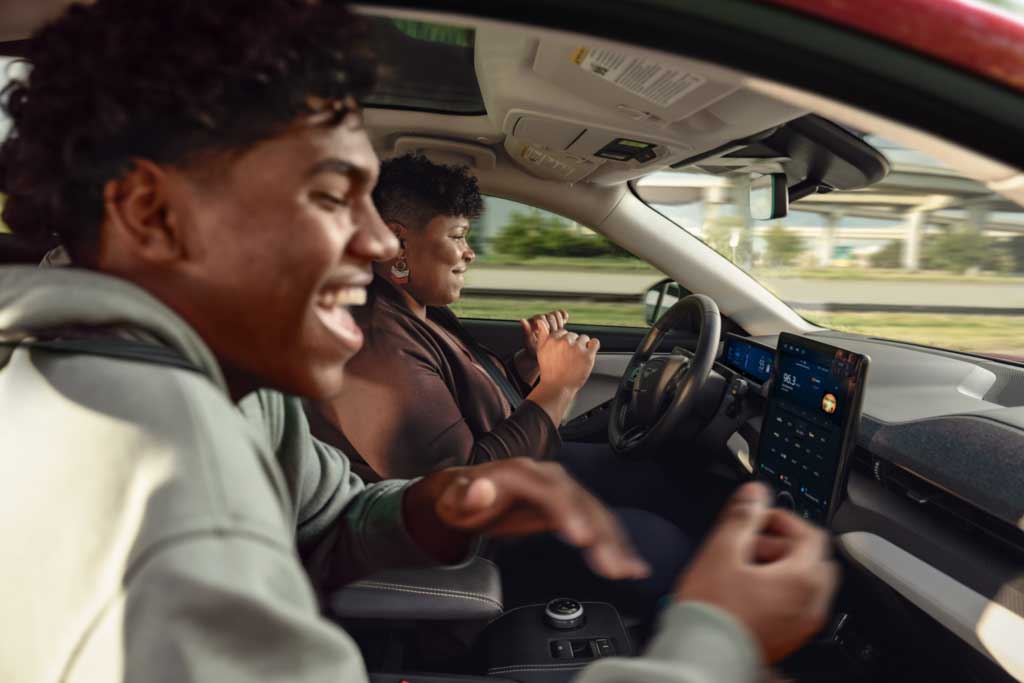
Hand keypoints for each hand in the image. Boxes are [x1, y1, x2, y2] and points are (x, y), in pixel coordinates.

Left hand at [403, 458, 649, 579]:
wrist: (466, 492)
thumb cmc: (459, 498)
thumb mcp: (453, 498)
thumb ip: (465, 495)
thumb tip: (480, 488)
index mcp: (523, 474)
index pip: (552, 491)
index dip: (569, 512)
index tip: (582, 537)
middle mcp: (548, 478)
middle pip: (582, 503)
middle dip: (601, 535)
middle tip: (613, 565)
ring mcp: (562, 491)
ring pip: (595, 513)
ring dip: (614, 542)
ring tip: (628, 569)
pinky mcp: (569, 506)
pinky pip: (597, 522)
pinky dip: (616, 541)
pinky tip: (630, 562)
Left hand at [520, 309, 568, 356]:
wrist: (542, 357)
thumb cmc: (534, 351)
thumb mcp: (529, 343)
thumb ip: (527, 331)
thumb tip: (522, 320)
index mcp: (532, 323)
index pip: (540, 317)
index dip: (545, 325)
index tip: (547, 334)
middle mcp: (540, 320)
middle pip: (550, 315)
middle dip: (554, 325)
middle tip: (554, 335)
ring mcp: (548, 321)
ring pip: (556, 314)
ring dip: (559, 322)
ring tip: (559, 331)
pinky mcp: (557, 323)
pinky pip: (562, 315)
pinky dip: (564, 316)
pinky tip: (565, 320)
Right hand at [535, 320, 597, 392]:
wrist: (557, 387)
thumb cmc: (549, 370)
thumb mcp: (541, 350)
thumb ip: (542, 334)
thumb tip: (540, 320)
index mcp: (553, 339)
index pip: (563, 332)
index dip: (563, 342)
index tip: (563, 352)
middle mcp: (564, 342)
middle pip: (574, 335)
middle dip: (572, 344)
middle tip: (569, 357)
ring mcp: (577, 348)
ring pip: (584, 338)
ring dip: (582, 346)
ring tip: (577, 358)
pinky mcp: (588, 355)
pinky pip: (595, 343)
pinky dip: (593, 346)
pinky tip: (588, 353)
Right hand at [673, 482, 838, 663]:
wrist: (702, 655)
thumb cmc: (712, 611)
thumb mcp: (722, 550)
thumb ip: (742, 517)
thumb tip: (754, 494)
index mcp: (802, 578)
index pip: (811, 534)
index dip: (783, 519)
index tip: (759, 518)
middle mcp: (811, 603)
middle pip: (813, 559)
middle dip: (784, 545)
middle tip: (751, 545)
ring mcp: (803, 624)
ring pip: (805, 583)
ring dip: (782, 568)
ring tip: (744, 570)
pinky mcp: (790, 639)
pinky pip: (796, 605)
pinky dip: (780, 592)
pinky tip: (747, 593)